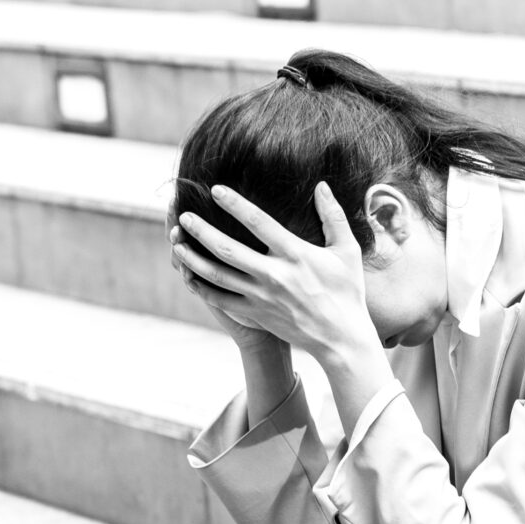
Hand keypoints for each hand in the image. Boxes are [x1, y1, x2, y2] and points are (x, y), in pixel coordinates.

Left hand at [169, 183, 378, 369]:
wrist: (341, 338)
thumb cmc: (347, 291)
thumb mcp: (347, 250)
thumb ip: (333, 215)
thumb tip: (320, 185)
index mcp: (295, 254)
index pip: (259, 223)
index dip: (235, 205)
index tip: (216, 190)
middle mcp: (274, 275)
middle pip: (228, 249)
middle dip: (202, 231)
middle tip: (184, 216)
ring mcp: (262, 297)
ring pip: (218, 275)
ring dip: (194, 258)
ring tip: (177, 243)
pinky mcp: (256, 313)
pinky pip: (221, 299)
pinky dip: (202, 287)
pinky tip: (189, 275)